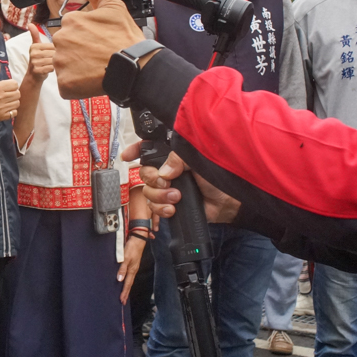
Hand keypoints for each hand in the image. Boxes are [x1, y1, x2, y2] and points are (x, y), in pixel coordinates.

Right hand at [0, 59, 19, 122]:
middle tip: (6, 93)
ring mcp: (0, 108)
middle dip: (13, 92)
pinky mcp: (1, 116)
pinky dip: (12, 110)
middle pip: (17, 93)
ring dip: (13, 101)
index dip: (11, 85)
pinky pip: (14, 112)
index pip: (15, 84)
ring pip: (17, 102)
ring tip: (6, 100)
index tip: (5, 86)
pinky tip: (5, 107)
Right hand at [22, 24, 54, 84]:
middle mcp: (33, 53)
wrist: (33, 75)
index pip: (53, 46)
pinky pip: (51, 68)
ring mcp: (35, 62)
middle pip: (53, 53)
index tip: (52, 54)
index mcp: (34, 46)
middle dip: (56, 57)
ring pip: (53, 61)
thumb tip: (30, 24)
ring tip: (51, 64)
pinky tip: (50, 69)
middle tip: (52, 60)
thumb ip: (35, 35)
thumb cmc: (38, 59)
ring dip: (55, 63)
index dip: (55, 50)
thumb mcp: (36, 46)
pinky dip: (53, 69)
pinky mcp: (37, 70)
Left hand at [52, 0, 144, 98]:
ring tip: (96, 68)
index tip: (98, 41)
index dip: (86, 37)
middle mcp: (61, 40)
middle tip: (98, 56)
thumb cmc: (125, 38)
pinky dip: (76, 85)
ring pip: (65, 66)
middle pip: (66, 48)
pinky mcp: (65, 83)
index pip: (72, 30)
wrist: (136, 67)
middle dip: (79, 53)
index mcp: (70, 21)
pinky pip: (66, 85)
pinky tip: (91, 80)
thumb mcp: (112, 6)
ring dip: (77, 69)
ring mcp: (61, 63)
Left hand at [118, 233, 145, 302]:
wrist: (138, 239)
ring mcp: (134, 267)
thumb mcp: (126, 258)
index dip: (124, 292)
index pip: (127, 284)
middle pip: (129, 284)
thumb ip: (122, 268)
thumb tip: (120, 279)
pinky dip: (127, 281)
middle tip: (122, 301)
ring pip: (129, 280)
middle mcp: (133, 270)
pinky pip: (129, 276)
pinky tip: (124, 281)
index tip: (122, 300)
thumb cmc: (132, 248)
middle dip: (126, 293)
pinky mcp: (133, 264)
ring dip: (126, 288)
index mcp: (132, 270)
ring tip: (123, 294)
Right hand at [121, 145, 241, 224]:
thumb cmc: (219, 177)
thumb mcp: (197, 159)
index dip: (136, 150)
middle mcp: (169, 170)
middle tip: (166, 182)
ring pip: (148, 191)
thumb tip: (163, 173)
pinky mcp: (170, 204)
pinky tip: (173, 209)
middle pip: (145, 172)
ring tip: (177, 197)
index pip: (150, 148)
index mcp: (174, 156)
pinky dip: (161, 209)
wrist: (229, 203)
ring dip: (159, 196)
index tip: (127, 155)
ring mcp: (169, 188)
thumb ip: (177, 159)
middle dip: (152, 179)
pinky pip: (154, 207)